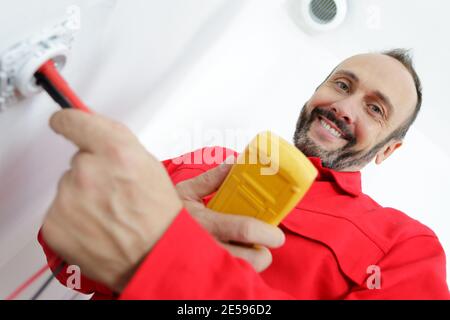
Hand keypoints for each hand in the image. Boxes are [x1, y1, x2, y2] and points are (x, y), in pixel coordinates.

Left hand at [41, 109, 181, 292]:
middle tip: (115, 192)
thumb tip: (94, 128)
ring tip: (110, 213)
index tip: (64, 122)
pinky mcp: (55, 223)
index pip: (73, 120)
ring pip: (69, 186)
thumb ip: (117, 142)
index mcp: (116, 152)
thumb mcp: (150, 166)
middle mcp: (88, 171)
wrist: (154, 256)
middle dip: (92, 171)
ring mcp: (68, 198)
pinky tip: (97, 226)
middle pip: (78, 160)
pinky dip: (74, 217)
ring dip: (83, 195)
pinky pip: (60, 210)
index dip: (69, 121)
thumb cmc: (159, 216)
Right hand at [175, 158, 284, 271]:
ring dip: (249, 265)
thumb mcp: (185, 191)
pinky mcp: (200, 278)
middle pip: (249, 260)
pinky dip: (234, 272)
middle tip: (265, 245)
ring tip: (247, 253)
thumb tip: (235, 163)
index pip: (244, 229)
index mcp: (204, 222)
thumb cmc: (164, 215)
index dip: (266, 232)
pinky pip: (226, 280)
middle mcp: (205, 247)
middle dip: (263, 254)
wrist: (141, 239)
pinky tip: (231, 261)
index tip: (277, 234)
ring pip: (240, 273)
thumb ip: (211, 179)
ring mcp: (203, 265)